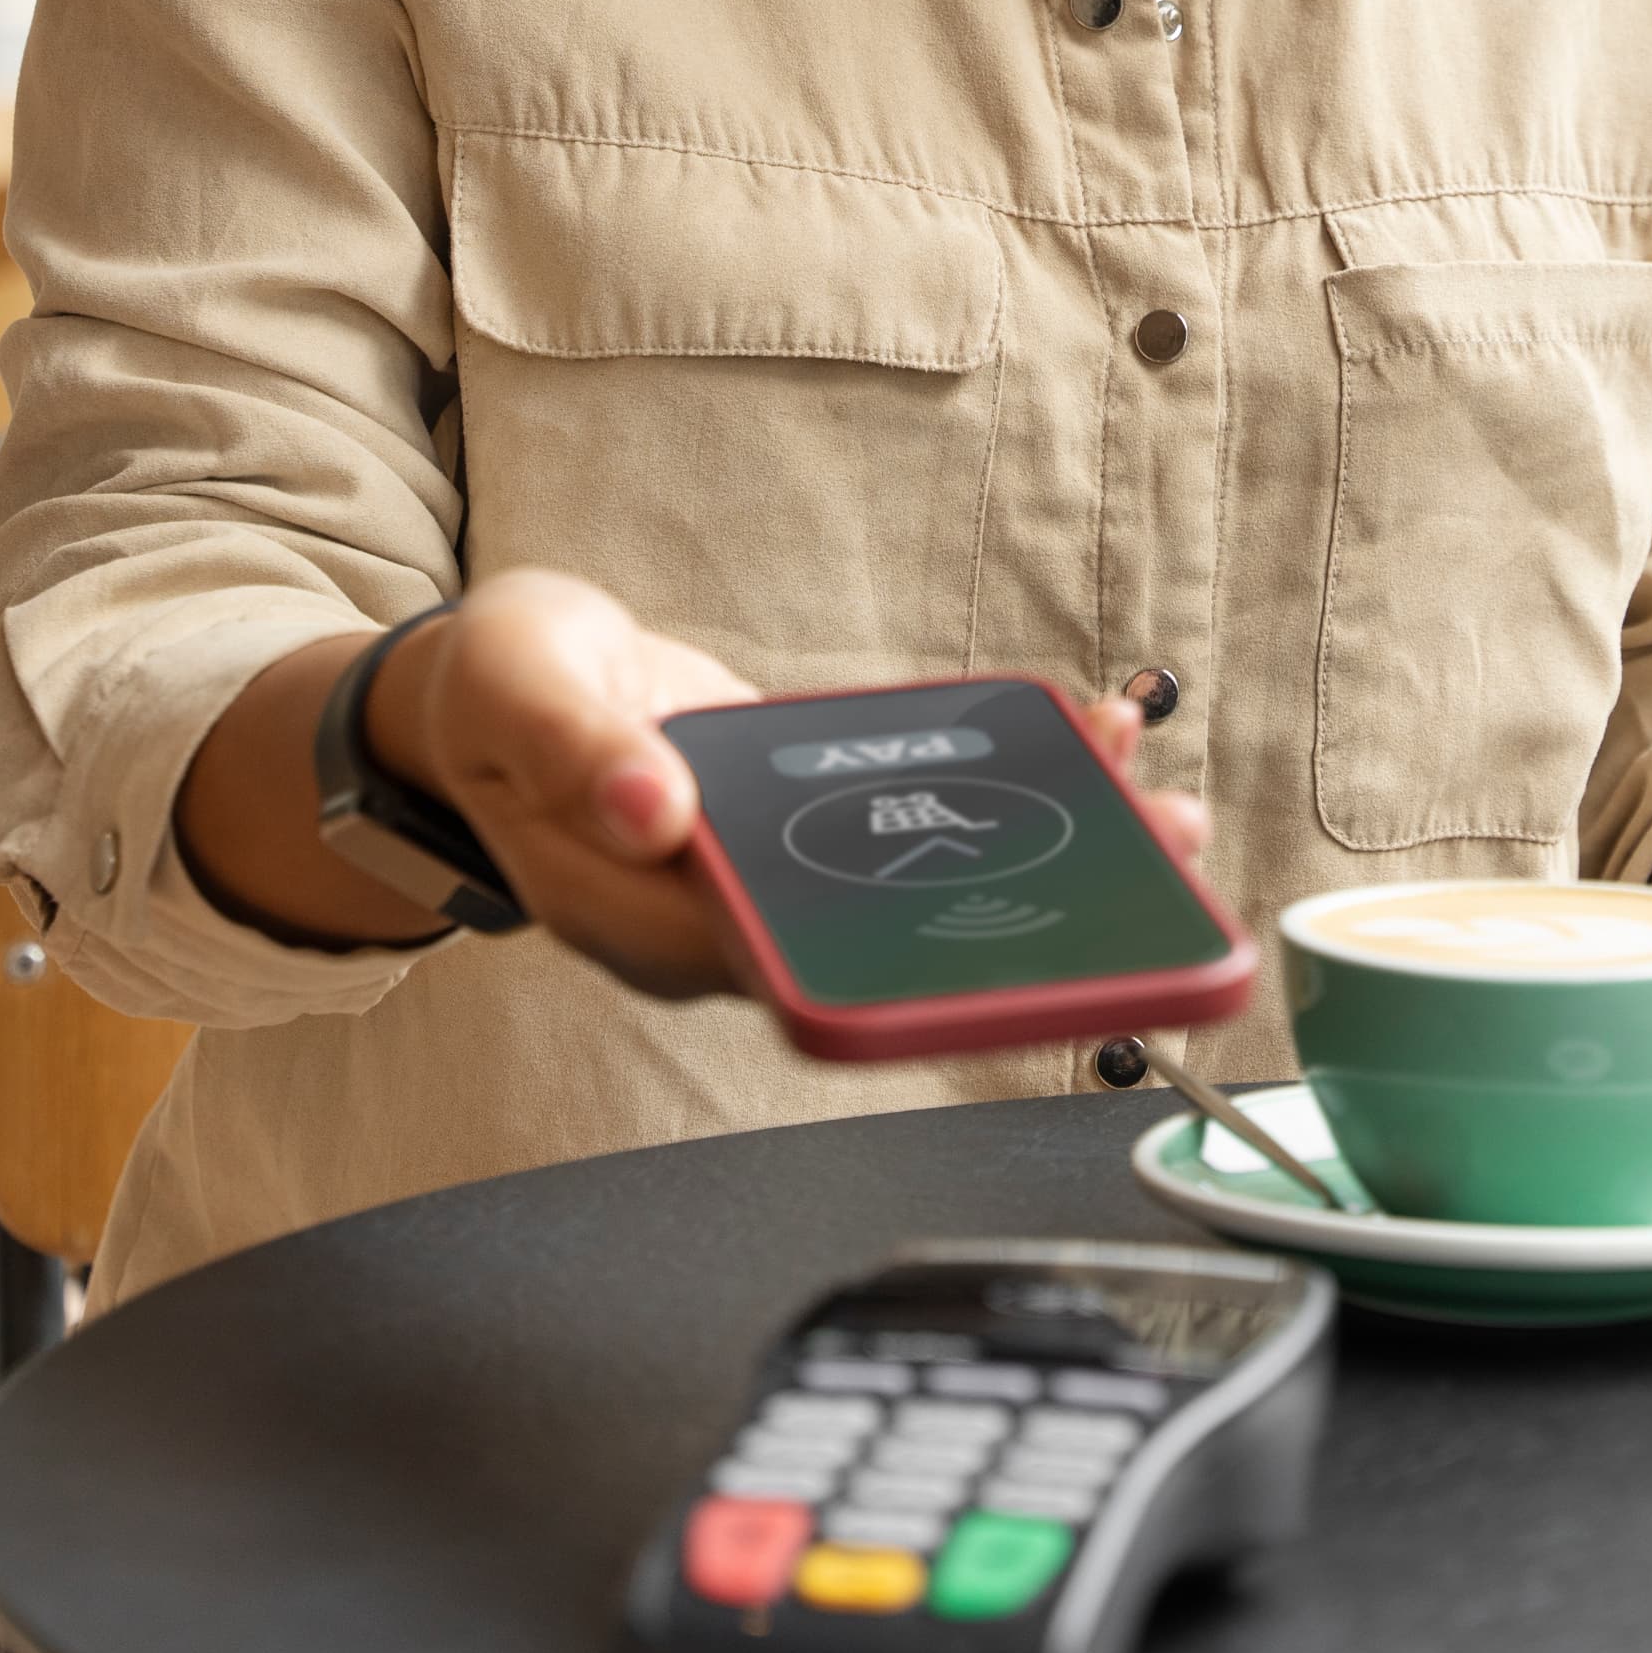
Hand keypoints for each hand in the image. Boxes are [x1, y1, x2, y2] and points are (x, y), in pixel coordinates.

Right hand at [363, 575, 1209, 1002]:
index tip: (1024, 944)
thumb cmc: (496, 691)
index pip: (793, 968)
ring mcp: (770, 885)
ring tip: (1153, 801)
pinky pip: (911, 827)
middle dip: (1028, 917)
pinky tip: (1079, 745)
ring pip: (917, 892)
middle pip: (888, 946)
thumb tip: (657, 809)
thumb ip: (576, 752)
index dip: (913, 964)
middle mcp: (723, 926)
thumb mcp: (516, 690)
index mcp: (648, 919)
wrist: (498, 683)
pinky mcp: (804, 835)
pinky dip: (996, 790)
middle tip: (1154, 863)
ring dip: (1040, 853)